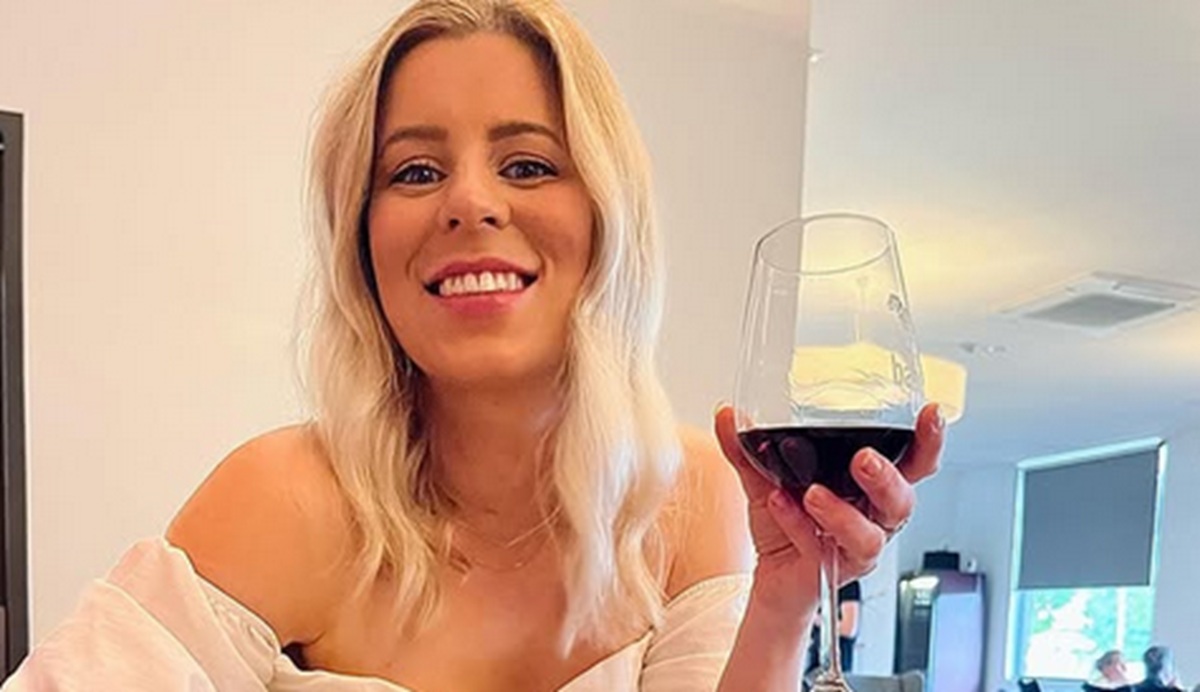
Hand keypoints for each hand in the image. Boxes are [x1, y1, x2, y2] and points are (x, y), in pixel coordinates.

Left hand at [713, 403, 943, 609]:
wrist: (768, 575)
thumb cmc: (785, 521)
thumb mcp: (765, 476)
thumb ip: (748, 446)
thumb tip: (728, 414)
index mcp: (869, 487)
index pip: (913, 463)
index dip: (928, 442)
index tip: (931, 414)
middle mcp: (872, 518)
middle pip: (902, 501)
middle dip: (886, 479)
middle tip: (864, 460)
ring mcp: (854, 548)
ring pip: (870, 536)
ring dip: (843, 513)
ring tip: (812, 494)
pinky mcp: (830, 571)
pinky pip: (822, 551)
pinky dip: (799, 525)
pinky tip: (781, 504)